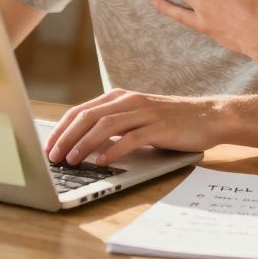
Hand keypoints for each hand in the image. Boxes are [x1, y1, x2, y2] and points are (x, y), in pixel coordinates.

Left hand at [45, 89, 226, 166]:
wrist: (208, 116)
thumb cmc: (171, 121)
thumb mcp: (137, 118)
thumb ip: (113, 126)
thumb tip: (84, 144)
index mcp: (120, 97)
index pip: (81, 111)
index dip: (61, 129)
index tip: (48, 146)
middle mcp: (129, 101)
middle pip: (88, 116)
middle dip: (66, 138)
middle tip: (53, 156)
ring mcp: (144, 113)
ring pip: (105, 125)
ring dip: (85, 144)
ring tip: (72, 160)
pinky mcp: (159, 127)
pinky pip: (131, 138)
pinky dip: (114, 149)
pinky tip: (102, 161)